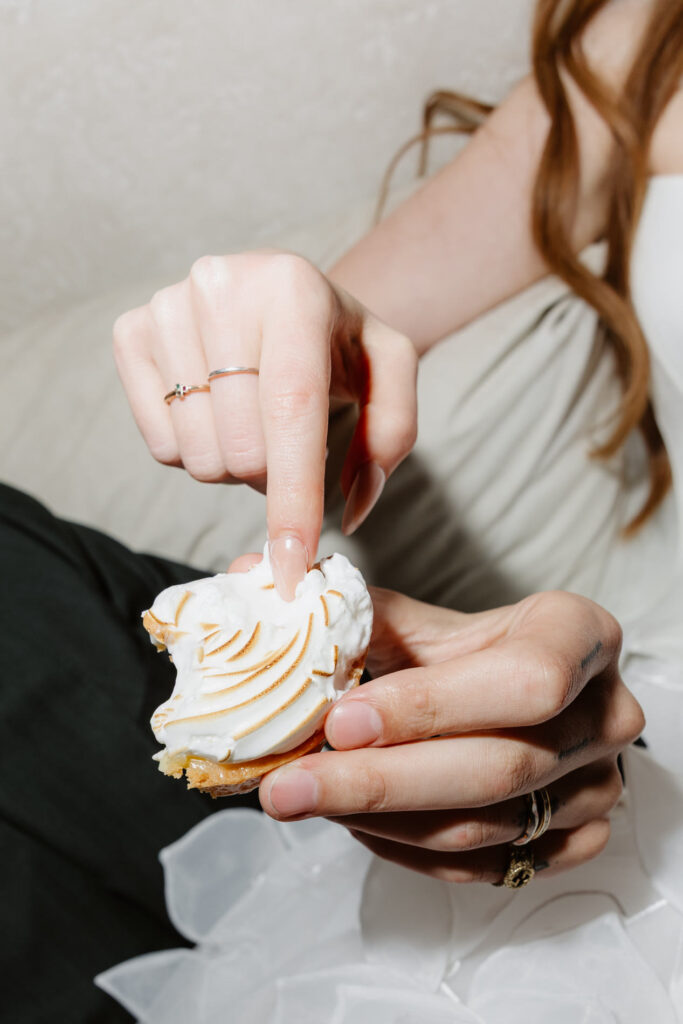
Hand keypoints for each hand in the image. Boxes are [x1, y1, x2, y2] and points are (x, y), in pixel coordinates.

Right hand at [113, 252, 416, 597]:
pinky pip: (161, 445)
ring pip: (199, 455)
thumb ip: (391, 437)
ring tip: (254, 420)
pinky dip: (196, 450)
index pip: (289, 411)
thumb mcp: (389, 370)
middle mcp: (220, 285)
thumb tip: (350, 510)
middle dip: (274, 475)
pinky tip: (217, 411)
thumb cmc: (338, 339)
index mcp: (292, 288)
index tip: (292, 565)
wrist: (281, 291)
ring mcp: (167, 307)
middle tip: (291, 442)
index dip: (293, 497)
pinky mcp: (131, 332)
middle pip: (242, 448)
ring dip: (235, 465)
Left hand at [259, 588, 643, 882]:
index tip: (339, 718)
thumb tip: (251, 577)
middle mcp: (605, 715)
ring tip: (302, 801)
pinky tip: (349, 824)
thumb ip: (348, 610)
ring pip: (482, 826)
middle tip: (287, 785)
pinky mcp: (574, 842)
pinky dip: (405, 850)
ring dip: (379, 820)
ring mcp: (596, 787)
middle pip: (497, 767)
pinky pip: (482, 868)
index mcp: (580, 635)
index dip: (431, 706)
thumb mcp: (419, 620)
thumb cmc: (463, 650)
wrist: (509, 697)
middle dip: (379, 780)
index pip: (524, 682)